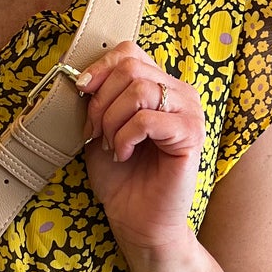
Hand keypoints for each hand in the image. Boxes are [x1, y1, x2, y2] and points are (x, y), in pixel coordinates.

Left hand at [76, 44, 203, 256]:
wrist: (137, 220)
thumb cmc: (120, 176)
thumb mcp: (100, 128)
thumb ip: (97, 98)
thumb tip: (80, 74)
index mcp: (161, 85)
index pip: (130, 51)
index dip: (100, 68)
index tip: (81, 92)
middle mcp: (180, 93)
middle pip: (131, 68)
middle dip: (101, 101)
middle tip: (96, 133)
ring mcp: (190, 112)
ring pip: (139, 90)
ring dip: (112, 121)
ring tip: (112, 146)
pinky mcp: (192, 135)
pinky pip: (147, 119)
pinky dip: (126, 137)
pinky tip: (124, 155)